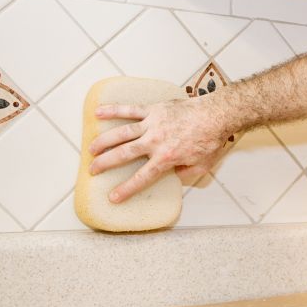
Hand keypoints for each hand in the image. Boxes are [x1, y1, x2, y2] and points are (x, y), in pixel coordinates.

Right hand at [88, 95, 230, 202]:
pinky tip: (98, 112)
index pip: (142, 177)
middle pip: (124, 154)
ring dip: (104, 141)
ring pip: (122, 133)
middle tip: (93, 170)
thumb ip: (186, 174)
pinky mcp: (154, 109)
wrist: (216, 114)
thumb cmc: (211, 140)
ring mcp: (152, 124)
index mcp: (166, 158)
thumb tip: (174, 176)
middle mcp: (155, 141)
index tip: (113, 197)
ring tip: (90, 149)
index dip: (126, 189)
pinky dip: (113, 110)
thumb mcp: (203, 166)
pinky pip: (130, 110)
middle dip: (105, 163)